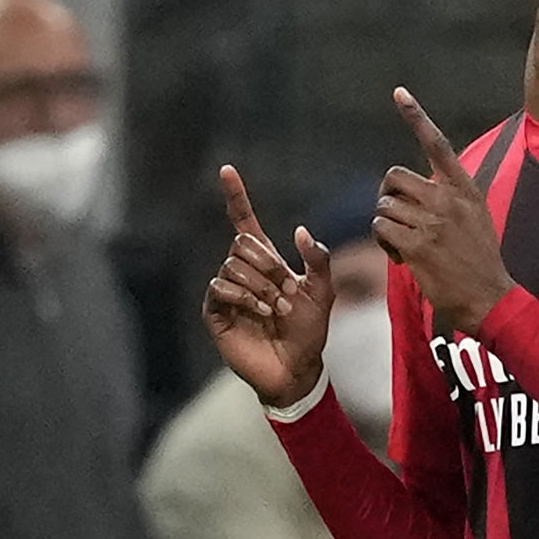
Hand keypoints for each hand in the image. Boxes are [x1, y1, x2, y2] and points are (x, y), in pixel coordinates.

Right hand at [202, 165, 334, 406]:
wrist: (296, 368)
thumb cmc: (309, 331)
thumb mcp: (323, 292)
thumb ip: (317, 260)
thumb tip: (299, 231)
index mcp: (265, 261)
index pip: (244, 221)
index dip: (236, 196)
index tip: (227, 170)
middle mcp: (242, 271)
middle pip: (243, 244)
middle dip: (269, 265)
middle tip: (286, 292)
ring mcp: (227, 290)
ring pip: (234, 265)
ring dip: (261, 286)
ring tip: (275, 308)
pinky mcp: (215, 311)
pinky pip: (221, 287)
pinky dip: (245, 297)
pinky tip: (260, 312)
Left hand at [373, 87, 515, 335]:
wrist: (489, 296)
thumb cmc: (479, 259)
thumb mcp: (477, 217)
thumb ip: (451, 197)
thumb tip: (417, 189)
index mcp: (465, 189)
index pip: (438, 144)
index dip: (416, 116)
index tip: (399, 93)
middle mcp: (449, 200)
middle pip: (394, 176)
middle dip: (386, 195)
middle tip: (394, 216)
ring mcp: (433, 222)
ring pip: (384, 206)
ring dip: (385, 224)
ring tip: (401, 243)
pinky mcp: (418, 246)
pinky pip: (381, 229)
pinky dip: (383, 242)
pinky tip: (399, 256)